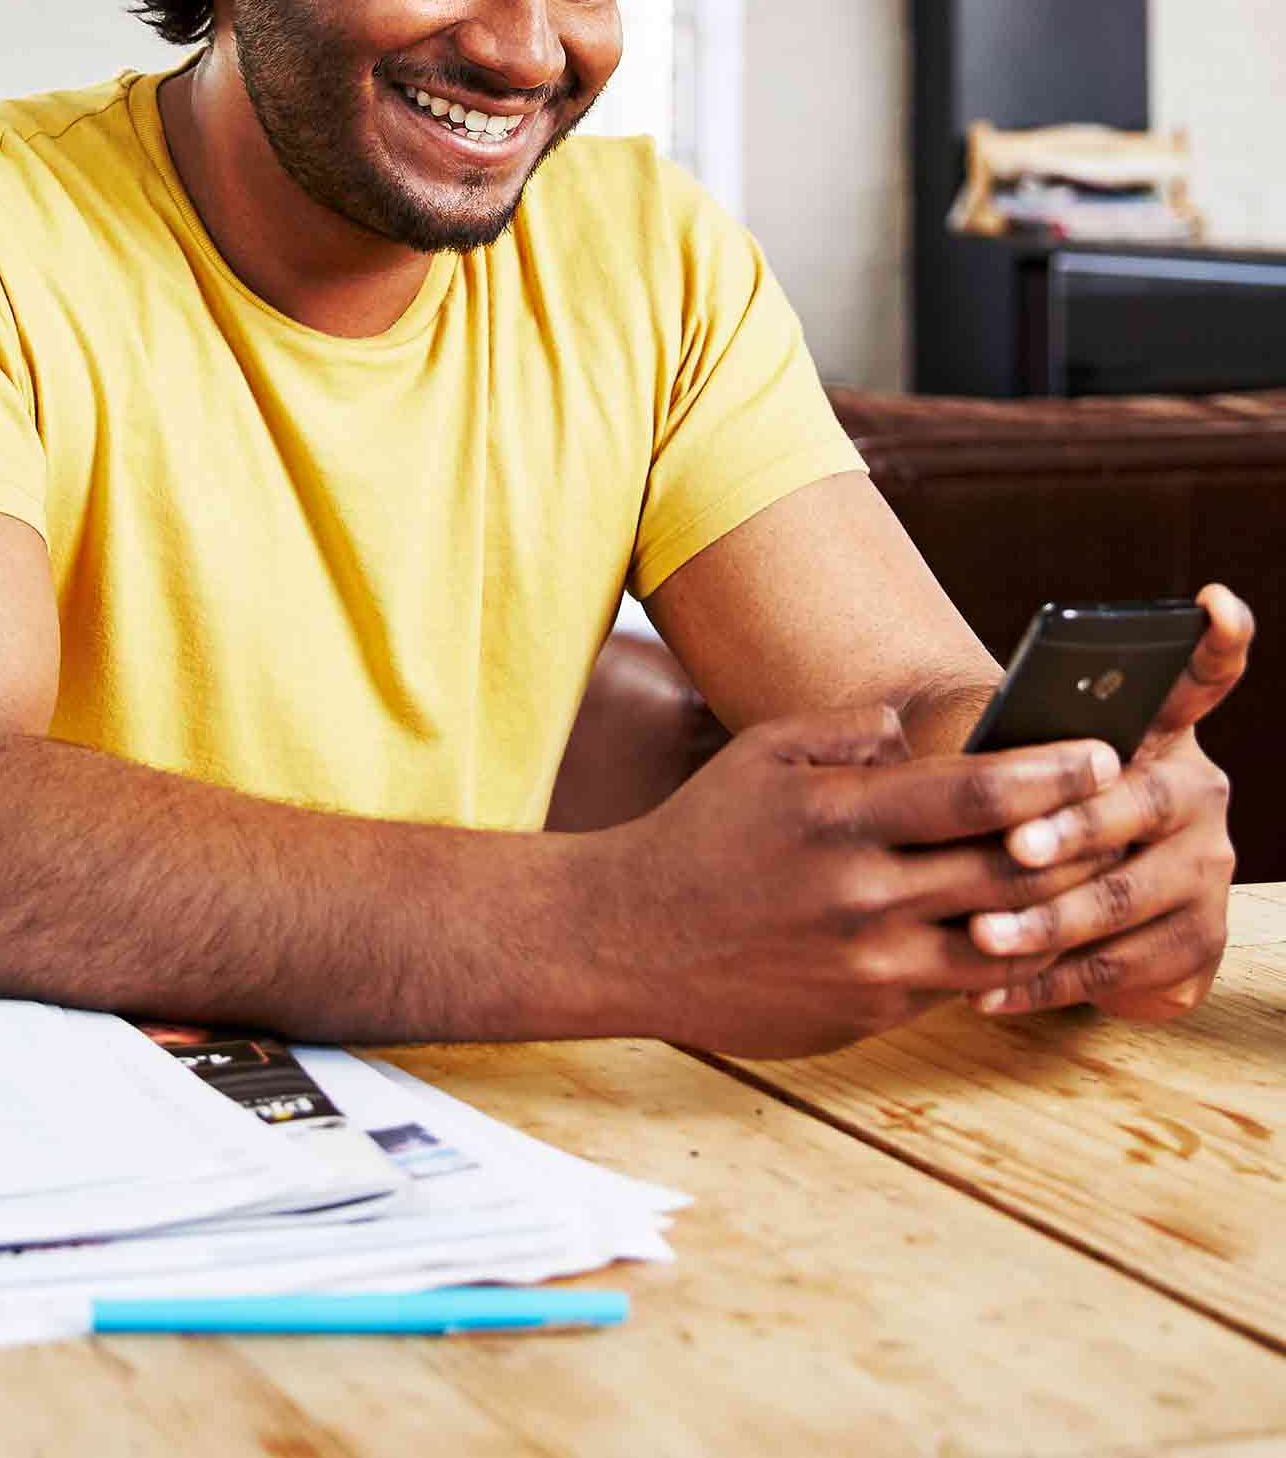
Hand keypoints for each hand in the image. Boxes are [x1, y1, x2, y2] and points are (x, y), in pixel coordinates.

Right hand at [594, 706, 1118, 1056]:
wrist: (626, 939)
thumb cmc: (700, 834)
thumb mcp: (760, 753)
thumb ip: (849, 731)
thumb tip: (925, 730)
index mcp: (838, 818)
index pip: (979, 794)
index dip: (1054, 774)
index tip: (1101, 755)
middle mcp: (861, 895)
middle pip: (1015, 872)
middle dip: (1082, 842)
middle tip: (1118, 816)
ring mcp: (869, 964)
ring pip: (1006, 942)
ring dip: (1054, 910)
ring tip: (1084, 878)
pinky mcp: (869, 1014)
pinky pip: (961, 986)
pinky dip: (998, 955)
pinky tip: (1015, 929)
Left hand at [965, 584, 1252, 1022]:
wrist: (1053, 908)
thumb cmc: (1009, 815)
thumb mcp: (1000, 771)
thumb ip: (1000, 751)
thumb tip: (946, 754)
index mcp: (1154, 736)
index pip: (1196, 681)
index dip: (1213, 645)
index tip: (1211, 603)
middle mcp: (1195, 792)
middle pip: (1138, 805)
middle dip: (1073, 829)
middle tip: (1016, 847)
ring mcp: (1205, 867)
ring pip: (1124, 896)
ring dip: (1048, 920)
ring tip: (983, 933)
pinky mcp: (1197, 939)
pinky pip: (1119, 966)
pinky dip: (1045, 983)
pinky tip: (988, 992)